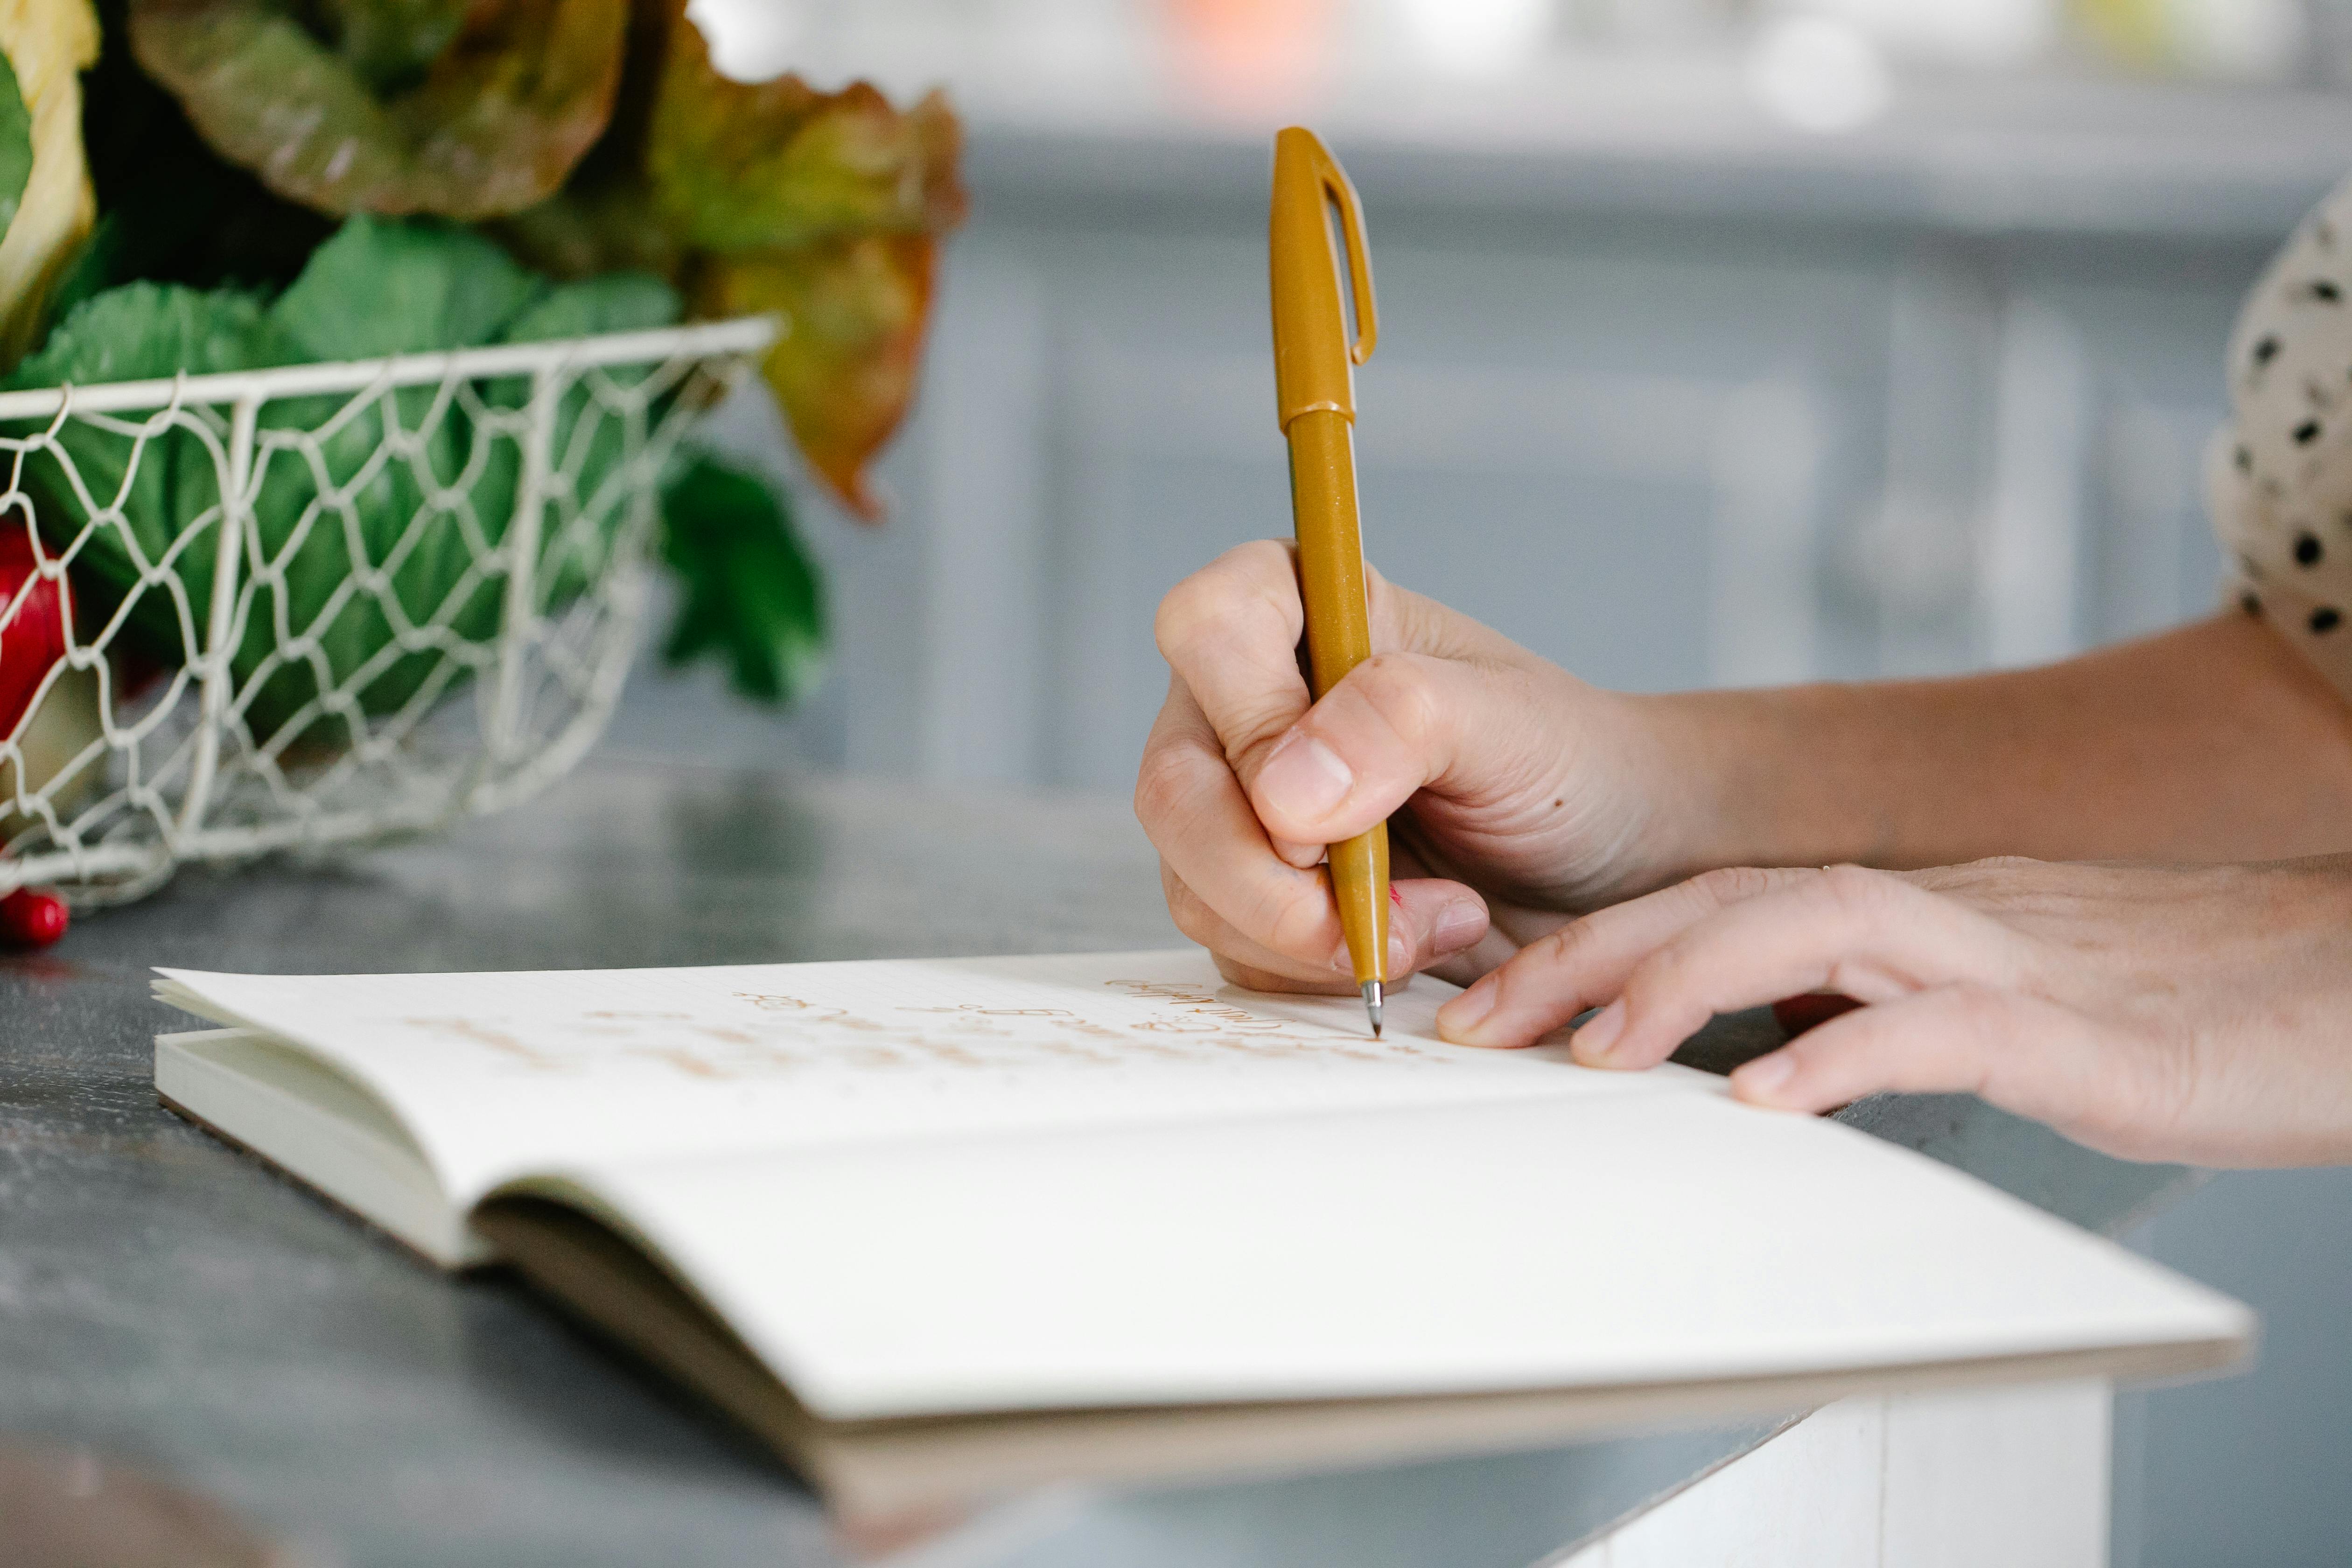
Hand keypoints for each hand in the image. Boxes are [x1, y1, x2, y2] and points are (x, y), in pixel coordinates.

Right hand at [1136, 542, 1687, 994]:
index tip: (1328, 809)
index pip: (1207, 627)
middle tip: (1370, 919)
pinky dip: (1312, 971)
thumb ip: (1403, 721)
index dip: (1252, 725)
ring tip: (1429, 924)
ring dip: (1305, 936)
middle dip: (1268, 880)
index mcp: (1300, 608)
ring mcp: (1239, 801)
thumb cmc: (1569, 765)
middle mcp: (1247, 700)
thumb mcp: (1512, 724)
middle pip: (1175, 784)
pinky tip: (1402, 946)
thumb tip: (1285, 792)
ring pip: (1191, 881)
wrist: (1610, 864)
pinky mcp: (1254, 891)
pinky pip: (1231, 946)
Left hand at [1433, 855, 2351, 1165]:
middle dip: (1586, 956)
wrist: (2343, 983)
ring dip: (1683, 983)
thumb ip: (1875, 1005)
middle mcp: (1934, 913)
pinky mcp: (2082, 1031)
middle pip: (1726, 900)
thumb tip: (1766, 1047)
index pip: (1715, 903)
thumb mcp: (1988, 1000)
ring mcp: (2005, 960)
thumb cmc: (2176, 1001)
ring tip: (1589, 1050)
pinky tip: (1767, 1099)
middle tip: (1476, 1023)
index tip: (1488, 997)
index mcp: (1906, 911)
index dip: (1590, 942)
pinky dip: (1843, 1055)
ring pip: (1810, 928)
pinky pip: (1940, 1027)